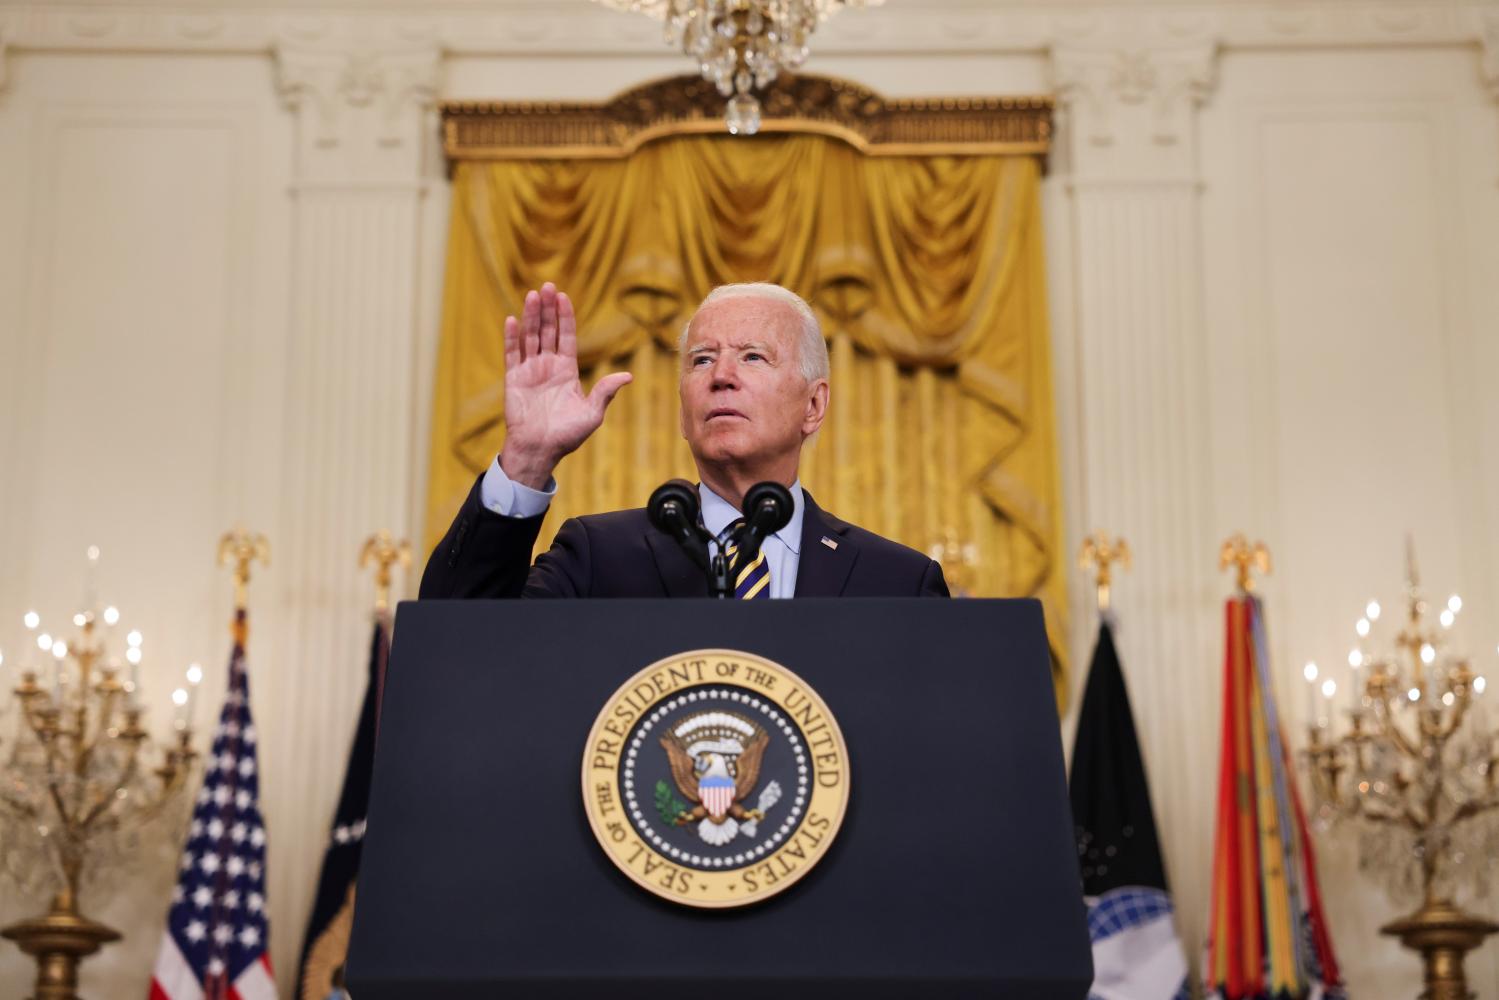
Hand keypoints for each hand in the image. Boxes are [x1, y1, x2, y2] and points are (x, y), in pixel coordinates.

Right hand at [499, 282, 631, 489]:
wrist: (540, 450)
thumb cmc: (567, 435)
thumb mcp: (592, 413)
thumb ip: (605, 391)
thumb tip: (628, 376)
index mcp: (567, 371)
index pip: (567, 337)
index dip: (565, 317)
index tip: (565, 297)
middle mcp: (548, 366)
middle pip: (547, 331)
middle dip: (548, 309)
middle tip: (548, 286)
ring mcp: (530, 371)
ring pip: (530, 337)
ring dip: (531, 316)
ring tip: (532, 295)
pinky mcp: (513, 379)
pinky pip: (512, 354)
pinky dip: (512, 337)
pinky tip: (513, 319)